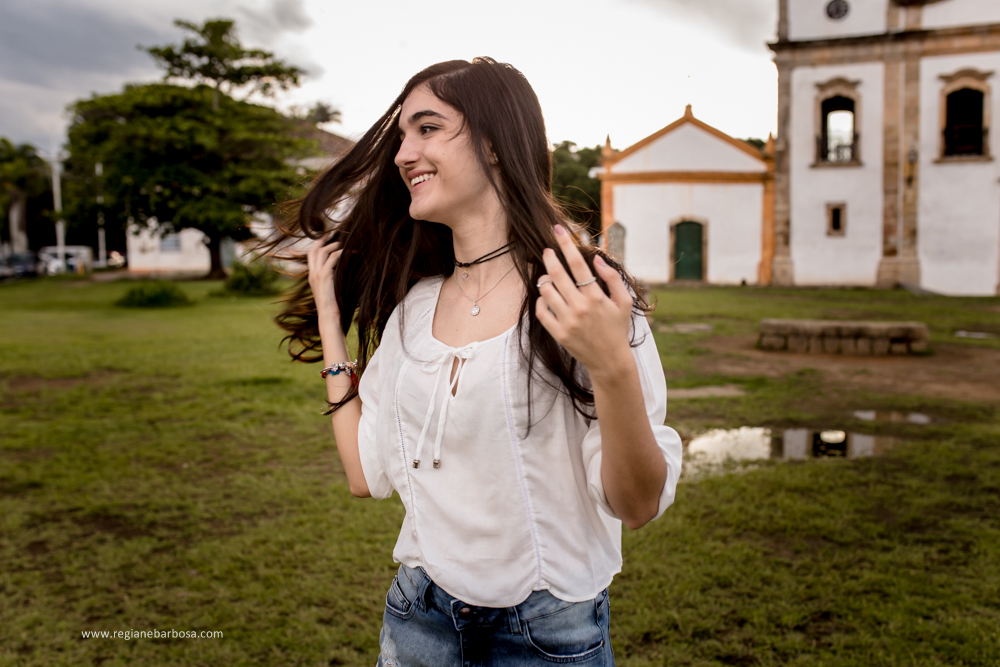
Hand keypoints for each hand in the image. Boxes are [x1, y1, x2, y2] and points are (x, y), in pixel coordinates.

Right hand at [306, 232, 342, 320]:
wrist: (329, 317)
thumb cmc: (333, 307)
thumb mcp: (330, 290)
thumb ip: (332, 279)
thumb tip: (342, 270)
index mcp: (312, 276)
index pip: (311, 255)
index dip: (318, 245)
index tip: (327, 238)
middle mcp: (312, 274)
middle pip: (314, 250)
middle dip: (323, 239)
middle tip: (333, 233)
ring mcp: (317, 275)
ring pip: (322, 252)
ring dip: (333, 245)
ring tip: (343, 243)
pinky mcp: (324, 276)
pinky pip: (332, 258)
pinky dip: (341, 253)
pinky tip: (350, 252)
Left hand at [535, 224, 633, 378]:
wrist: (610, 361)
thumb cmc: (617, 329)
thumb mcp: (624, 302)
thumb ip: (612, 278)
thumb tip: (597, 259)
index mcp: (596, 297)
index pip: (577, 264)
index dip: (566, 244)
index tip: (558, 230)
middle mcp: (580, 307)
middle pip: (557, 274)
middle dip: (550, 258)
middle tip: (547, 250)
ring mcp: (567, 321)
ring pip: (546, 291)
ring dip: (544, 279)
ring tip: (548, 277)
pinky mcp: (558, 333)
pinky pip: (541, 311)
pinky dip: (541, 301)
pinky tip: (546, 297)